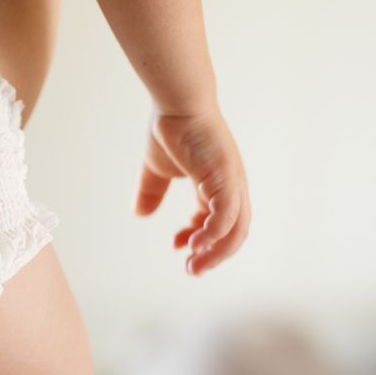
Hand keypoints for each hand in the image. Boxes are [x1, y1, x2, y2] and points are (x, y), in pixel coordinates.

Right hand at [134, 108, 250, 275]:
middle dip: (214, 256)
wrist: (177, 104)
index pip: (218, 222)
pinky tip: (195, 244)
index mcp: (219, 186)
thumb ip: (151, 192)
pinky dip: (214, 234)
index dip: (200, 240)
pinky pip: (227, 215)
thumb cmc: (171, 129)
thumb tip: (139, 214)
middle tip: (191, 270)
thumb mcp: (157, 170)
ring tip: (193, 264)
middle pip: (235, 233)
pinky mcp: (227, 178)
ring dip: (216, 252)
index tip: (178, 247)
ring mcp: (233, 183)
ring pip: (236, 230)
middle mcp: (232, 187)